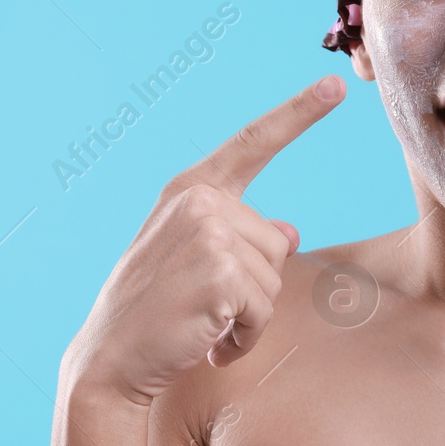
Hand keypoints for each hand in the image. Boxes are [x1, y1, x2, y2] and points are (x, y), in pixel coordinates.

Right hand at [63, 76, 346, 404]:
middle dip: (253, 286)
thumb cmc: (154, 312)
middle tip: (201, 304)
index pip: (254, 143)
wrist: (109, 360)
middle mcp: (200, 201)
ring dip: (248, 316)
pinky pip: (264, 311)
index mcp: (192, 189)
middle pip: (277, 242)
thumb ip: (240, 237)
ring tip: (201, 323)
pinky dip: (245, 338)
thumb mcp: (196, 260)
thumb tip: (290, 232)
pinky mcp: (222, 272)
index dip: (299, 113)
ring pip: (274, 279)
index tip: (335, 85)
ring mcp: (211, 233)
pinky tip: (209, 344)